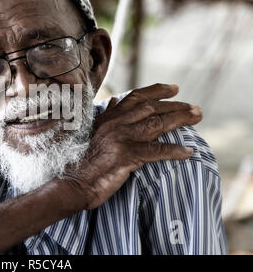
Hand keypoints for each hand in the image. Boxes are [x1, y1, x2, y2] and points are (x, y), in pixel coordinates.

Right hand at [63, 83, 202, 209]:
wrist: (74, 183)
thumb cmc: (83, 161)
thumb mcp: (93, 132)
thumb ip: (107, 115)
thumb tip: (116, 99)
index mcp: (108, 118)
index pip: (135, 97)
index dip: (156, 90)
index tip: (173, 88)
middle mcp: (115, 124)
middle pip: (151, 108)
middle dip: (176, 106)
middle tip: (195, 108)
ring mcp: (120, 139)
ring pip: (156, 124)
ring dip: (180, 120)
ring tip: (197, 118)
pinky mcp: (125, 156)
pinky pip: (156, 151)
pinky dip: (174, 151)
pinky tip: (188, 152)